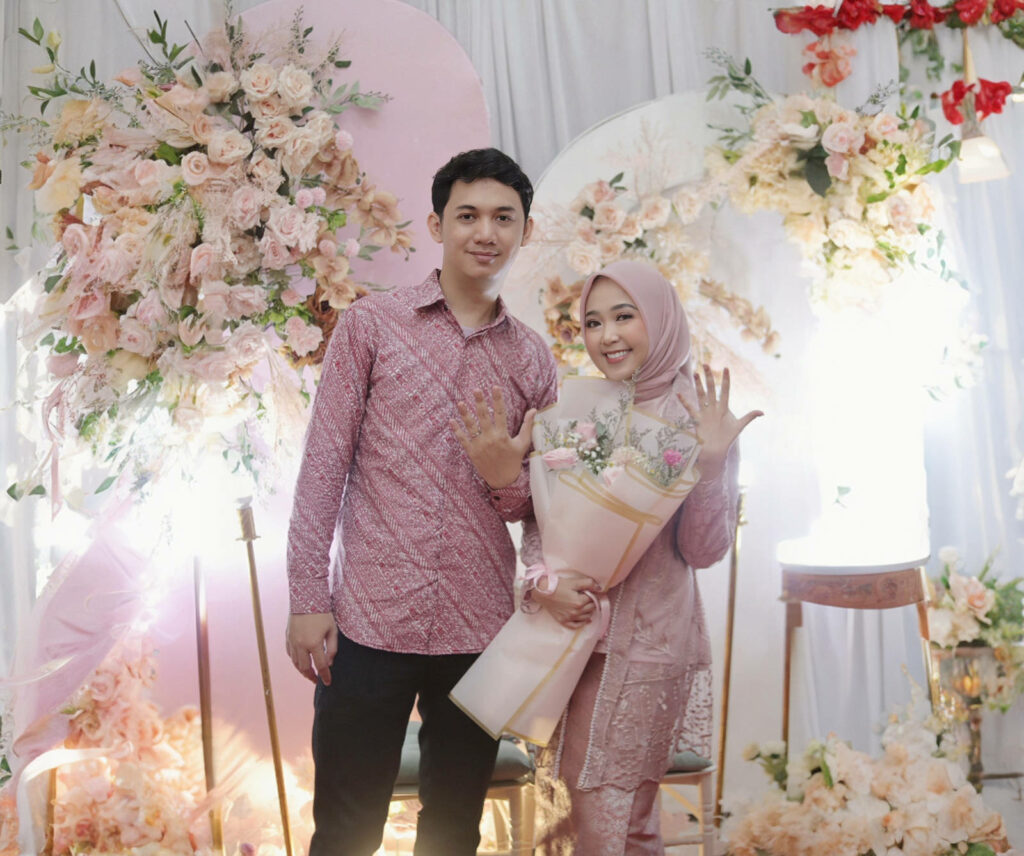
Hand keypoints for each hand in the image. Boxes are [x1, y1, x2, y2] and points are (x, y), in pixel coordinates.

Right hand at [286, 612, 337, 684]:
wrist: (306, 598)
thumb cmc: (322, 613)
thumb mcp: (332, 630)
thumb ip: (332, 648)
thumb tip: (330, 663)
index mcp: (313, 643)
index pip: (320, 665)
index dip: (325, 676)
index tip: (328, 683)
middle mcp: (300, 645)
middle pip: (305, 668)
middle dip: (311, 676)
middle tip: (317, 681)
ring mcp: (292, 641)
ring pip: (295, 663)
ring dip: (302, 671)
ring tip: (309, 674)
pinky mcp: (287, 637)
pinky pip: (290, 654)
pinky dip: (295, 661)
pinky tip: (300, 662)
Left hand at [451, 386, 534, 488]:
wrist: (503, 480)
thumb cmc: (514, 460)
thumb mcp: (522, 443)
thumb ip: (527, 426)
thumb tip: (533, 410)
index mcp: (503, 435)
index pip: (500, 413)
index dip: (498, 399)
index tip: (495, 387)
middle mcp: (490, 438)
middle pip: (484, 417)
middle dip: (480, 402)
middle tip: (476, 390)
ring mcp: (479, 445)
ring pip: (471, 426)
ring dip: (465, 414)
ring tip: (460, 402)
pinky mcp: (471, 452)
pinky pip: (463, 439)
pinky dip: (457, 430)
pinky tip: (451, 420)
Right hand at [532, 570, 600, 629]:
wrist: (542, 591)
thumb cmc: (558, 585)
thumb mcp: (574, 582)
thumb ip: (589, 583)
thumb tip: (600, 588)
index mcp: (579, 602)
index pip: (593, 600)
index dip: (593, 595)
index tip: (592, 592)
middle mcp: (575, 612)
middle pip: (591, 609)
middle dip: (592, 603)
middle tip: (589, 598)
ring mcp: (569, 618)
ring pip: (586, 617)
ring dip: (589, 612)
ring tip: (586, 605)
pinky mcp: (563, 621)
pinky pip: (576, 625)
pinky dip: (582, 623)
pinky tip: (586, 620)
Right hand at [678, 365, 762, 481]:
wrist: (717, 450)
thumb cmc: (727, 438)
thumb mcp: (739, 426)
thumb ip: (749, 417)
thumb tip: (762, 412)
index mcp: (723, 408)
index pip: (725, 390)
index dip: (725, 380)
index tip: (726, 368)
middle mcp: (713, 408)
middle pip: (711, 389)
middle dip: (709, 377)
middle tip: (706, 364)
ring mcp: (705, 412)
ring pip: (701, 395)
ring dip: (698, 385)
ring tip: (695, 373)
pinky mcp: (698, 419)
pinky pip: (690, 408)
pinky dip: (684, 402)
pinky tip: (679, 394)